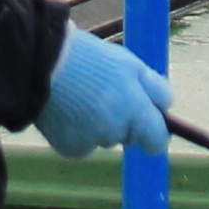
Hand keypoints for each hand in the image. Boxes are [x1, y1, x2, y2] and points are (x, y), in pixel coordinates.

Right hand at [38, 23, 172, 158]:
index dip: (153, 131)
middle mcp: (115, 132)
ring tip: (81, 95)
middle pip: (128, 137)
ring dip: (98, 124)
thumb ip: (156, 90)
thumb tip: (167, 109)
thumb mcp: (130, 64)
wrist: (40, 63)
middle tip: (104, 92)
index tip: (147, 121)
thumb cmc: (89, 59)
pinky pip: (83, 145)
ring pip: (104, 139)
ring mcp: (91, 143)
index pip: (157, 142)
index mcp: (134, 111)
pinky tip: (67, 110)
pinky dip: (77, 132)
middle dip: (123, 120)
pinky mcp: (69, 149)